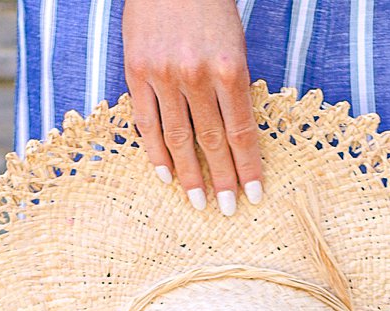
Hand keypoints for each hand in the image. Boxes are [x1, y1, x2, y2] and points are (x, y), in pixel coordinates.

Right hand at [122, 0, 263, 213]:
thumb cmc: (208, 5)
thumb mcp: (234, 42)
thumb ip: (234, 86)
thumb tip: (234, 137)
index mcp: (229, 68)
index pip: (241, 131)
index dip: (248, 167)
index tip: (253, 196)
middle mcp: (196, 75)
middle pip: (211, 141)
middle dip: (222, 180)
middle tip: (226, 210)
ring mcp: (163, 75)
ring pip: (178, 138)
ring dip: (190, 175)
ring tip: (198, 202)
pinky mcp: (137, 71)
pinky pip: (147, 122)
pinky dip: (156, 153)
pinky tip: (167, 176)